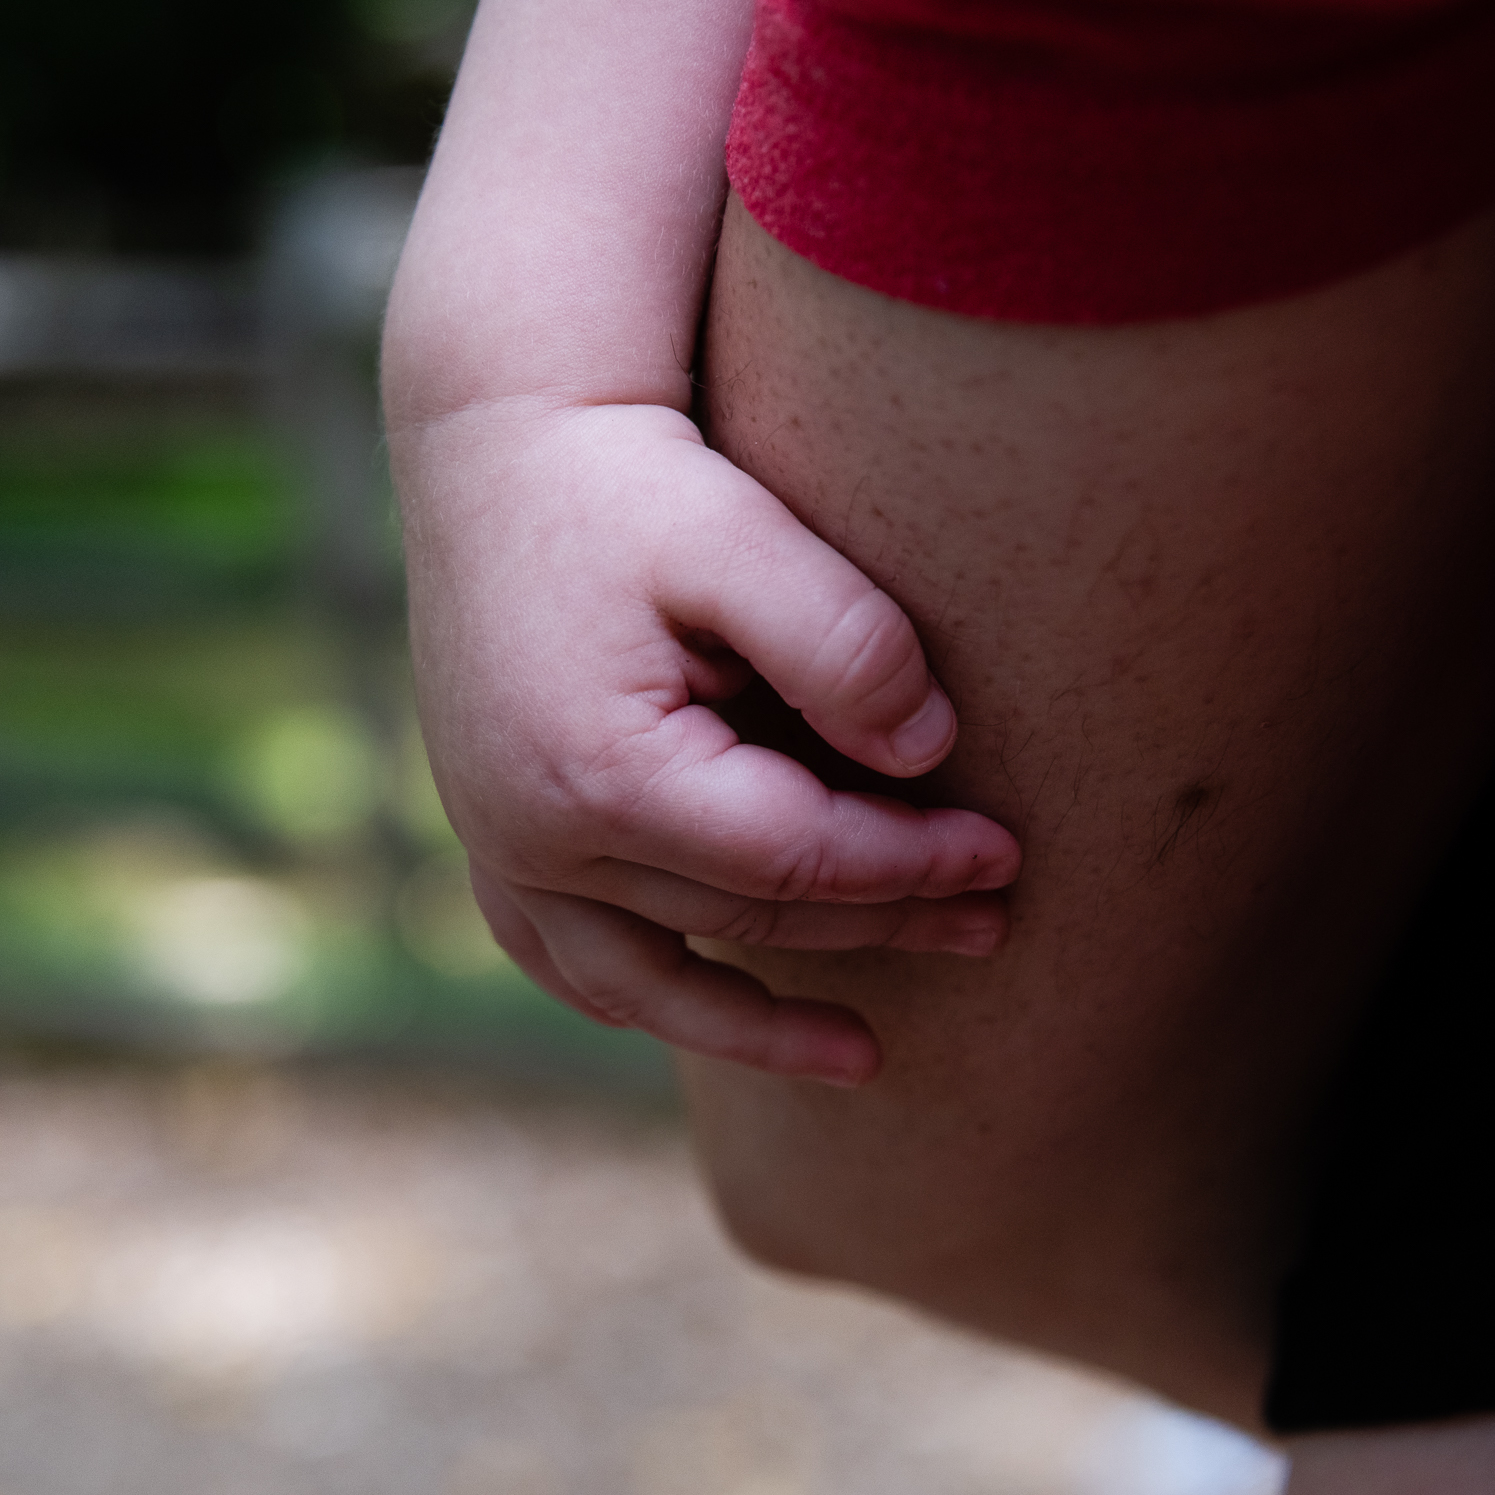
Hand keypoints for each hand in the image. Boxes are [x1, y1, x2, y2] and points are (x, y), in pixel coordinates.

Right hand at [398, 398, 1020, 1082]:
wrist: (496, 435)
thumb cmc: (625, 475)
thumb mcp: (744, 532)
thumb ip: (842, 642)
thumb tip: (929, 753)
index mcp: (602, 775)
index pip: (797, 859)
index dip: (914, 866)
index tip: (1006, 855)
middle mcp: (533, 838)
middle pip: (742, 916)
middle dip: (879, 922)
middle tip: (993, 921)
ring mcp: (498, 847)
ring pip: (645, 980)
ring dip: (756, 1027)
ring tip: (864, 1059)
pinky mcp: (487, 832)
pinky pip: (564, 958)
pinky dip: (640, 995)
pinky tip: (708, 1009)